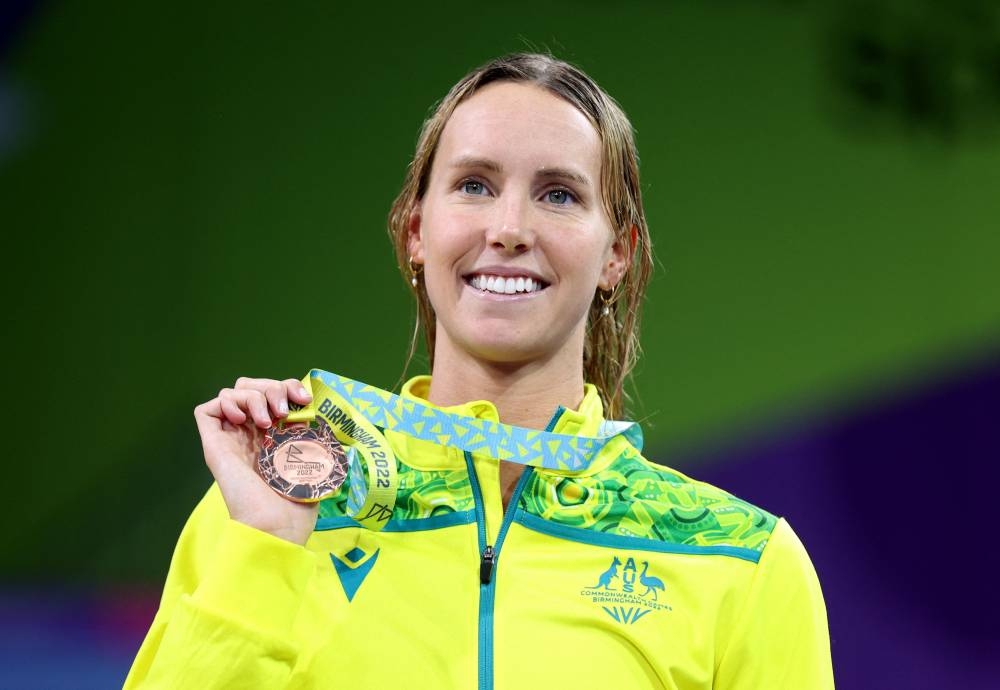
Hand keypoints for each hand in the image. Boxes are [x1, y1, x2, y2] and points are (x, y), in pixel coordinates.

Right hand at [194, 377, 318, 545]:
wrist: (278, 523)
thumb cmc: (297, 499)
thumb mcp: (311, 456)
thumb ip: (308, 431)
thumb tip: (307, 406)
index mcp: (273, 435)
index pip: (272, 394)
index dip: (287, 387)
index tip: (304, 400)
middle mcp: (250, 434)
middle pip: (250, 387)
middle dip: (270, 387)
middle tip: (282, 410)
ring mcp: (231, 439)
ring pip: (231, 393)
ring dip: (252, 396)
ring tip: (266, 421)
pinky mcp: (214, 445)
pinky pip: (206, 410)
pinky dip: (226, 403)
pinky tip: (244, 420)